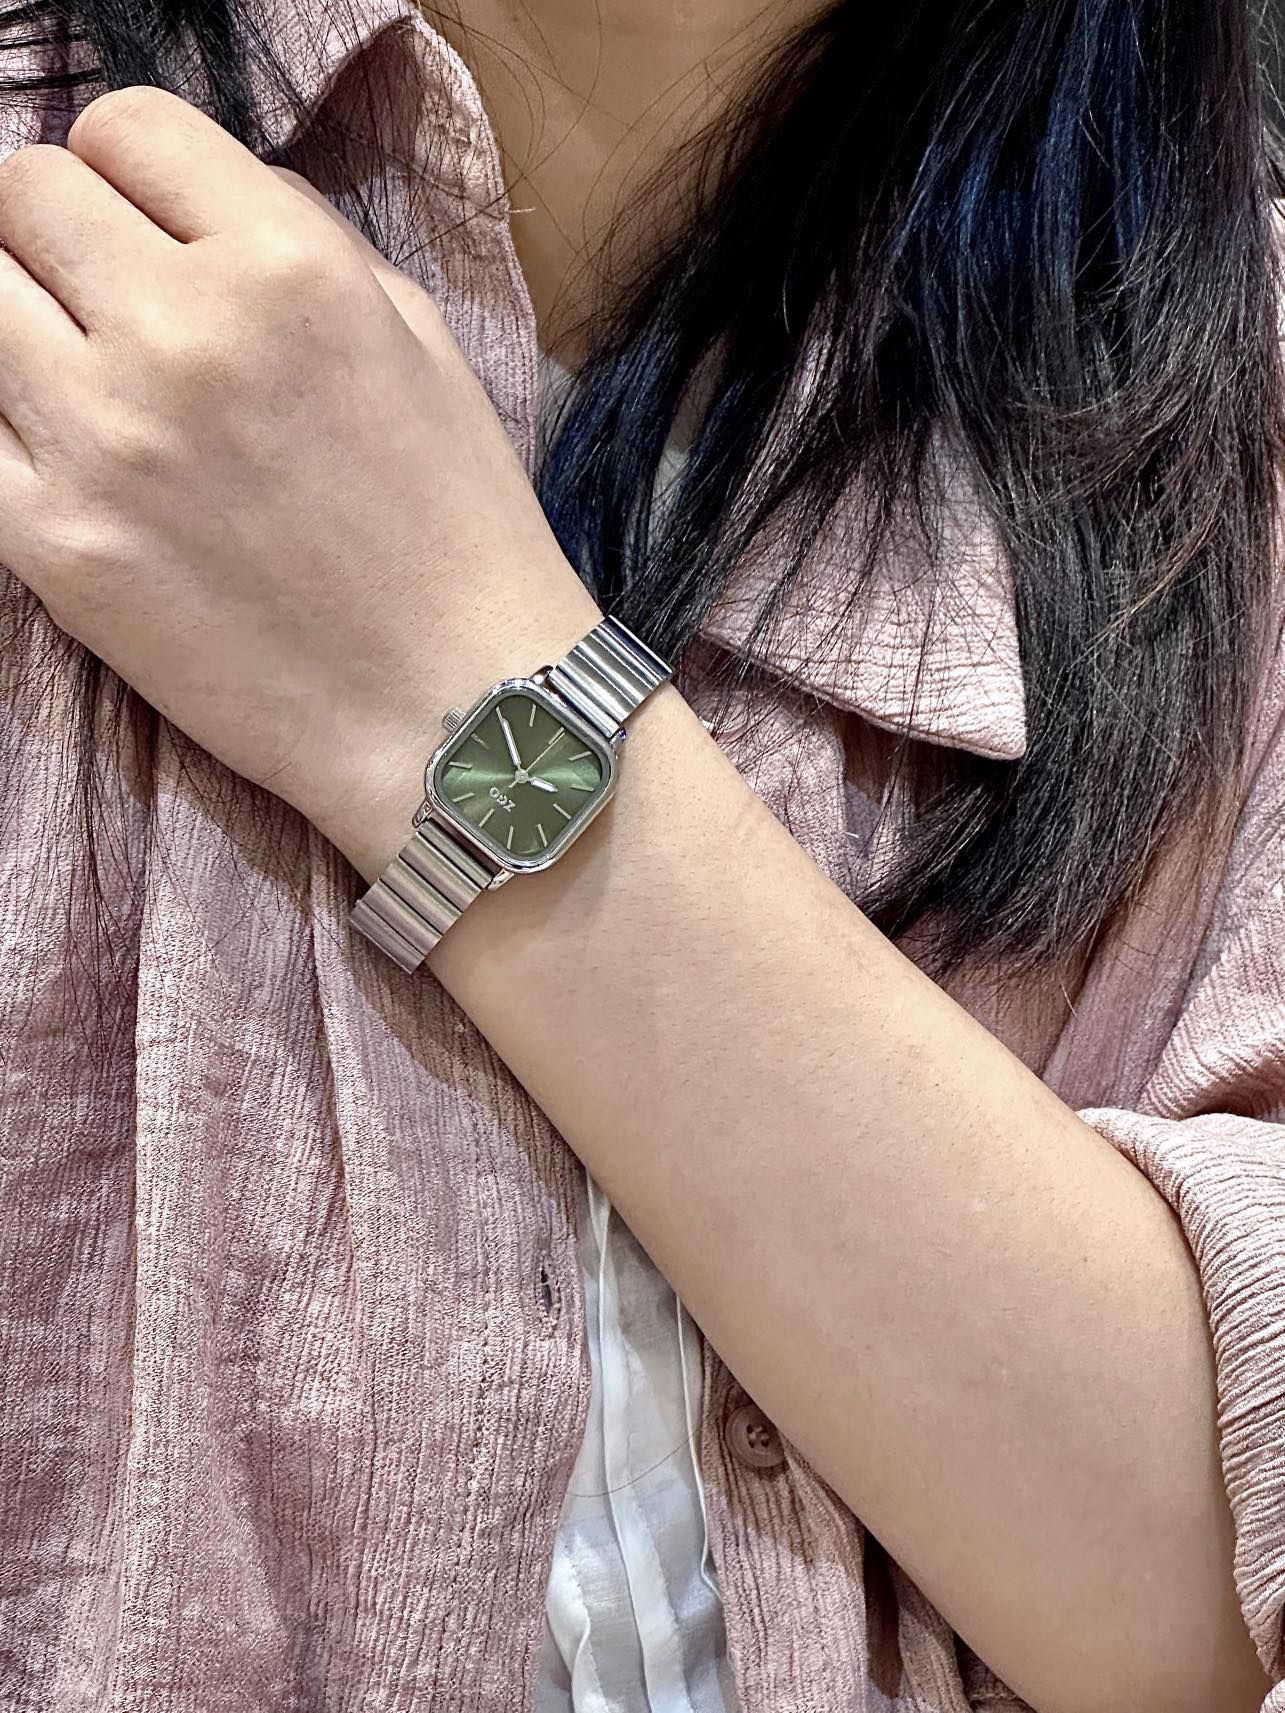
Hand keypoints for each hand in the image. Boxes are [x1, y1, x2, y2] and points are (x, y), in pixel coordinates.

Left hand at [0, 86, 601, 874]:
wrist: (456, 714)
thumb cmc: (458, 534)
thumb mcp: (421, 345)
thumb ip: (304, 239)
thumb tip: (198, 202)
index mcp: (287, 269)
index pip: (124, 128)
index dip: (129, 169)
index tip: (144, 220)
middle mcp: (181, 335)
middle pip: (22, 194)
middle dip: (62, 234)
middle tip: (107, 303)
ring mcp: (102, 443)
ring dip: (21, 323)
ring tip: (82, 382)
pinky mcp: (54, 546)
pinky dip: (4, 425)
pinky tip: (60, 455)